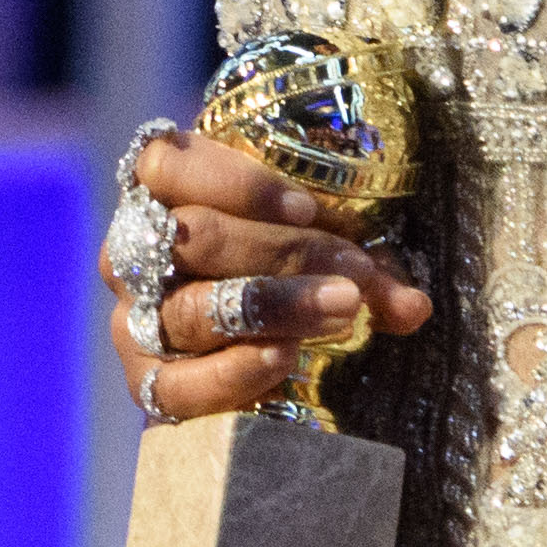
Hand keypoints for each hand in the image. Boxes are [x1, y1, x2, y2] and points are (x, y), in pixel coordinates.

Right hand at [109, 124, 435, 423]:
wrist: (243, 355)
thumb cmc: (290, 272)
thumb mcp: (326, 254)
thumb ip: (366, 274)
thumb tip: (414, 307)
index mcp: (161, 191)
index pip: (165, 163)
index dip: (235, 182)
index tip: (308, 207)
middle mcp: (132, 251)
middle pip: (193, 237)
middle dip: (282, 252)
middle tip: (353, 272)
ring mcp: (133, 320)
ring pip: (190, 308)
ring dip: (272, 306)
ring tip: (341, 310)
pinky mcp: (146, 383)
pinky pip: (176, 383)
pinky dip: (231, 372)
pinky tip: (283, 358)